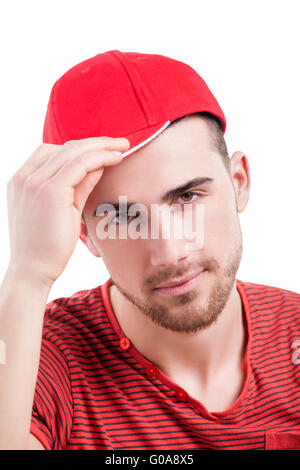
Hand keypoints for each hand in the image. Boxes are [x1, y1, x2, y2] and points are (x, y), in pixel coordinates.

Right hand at [6, 136, 129, 285]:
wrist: (32, 271)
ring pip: (74, 151)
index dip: (80, 148)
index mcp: (22, 180)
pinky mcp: (50, 191)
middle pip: (64, 147)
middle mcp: (25, 177)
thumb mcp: (63, 210)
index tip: (102, 150)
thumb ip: (77, 188)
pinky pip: (80, 164)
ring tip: (123, 146)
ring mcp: (35, 182)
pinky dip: (100, 157)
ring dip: (102, 146)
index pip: (52, 152)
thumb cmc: (47, 247)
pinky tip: (116, 158)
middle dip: (95, 142)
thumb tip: (97, 168)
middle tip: (120, 143)